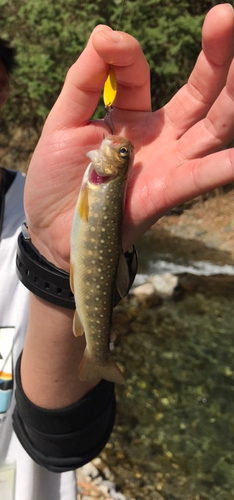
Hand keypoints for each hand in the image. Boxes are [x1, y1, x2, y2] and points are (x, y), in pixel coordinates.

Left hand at [24, 4, 233, 269]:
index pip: (137, 73)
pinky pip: (195, 180)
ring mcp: (165, 166)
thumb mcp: (63, 122)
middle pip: (197, 95)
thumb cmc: (58, 180)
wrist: (50, 231)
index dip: (126, 53)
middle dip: (215, 58)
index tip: (110, 42)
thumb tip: (106, 32)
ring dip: (230, 102)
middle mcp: (157, 138)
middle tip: (227, 16)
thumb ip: (85, 80)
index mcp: (130, 117)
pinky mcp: (162, 196)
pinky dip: (218, 170)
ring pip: (209, 129)